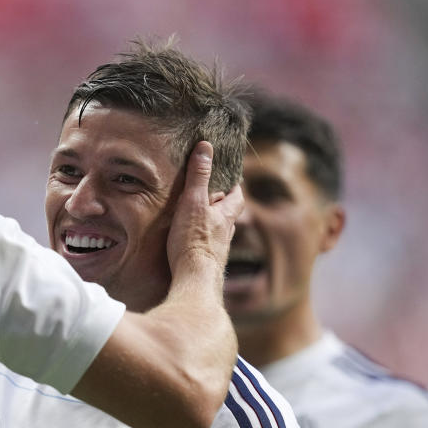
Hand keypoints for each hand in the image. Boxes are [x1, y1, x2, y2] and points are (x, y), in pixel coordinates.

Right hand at [167, 142, 243, 281]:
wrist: (195, 279)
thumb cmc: (194, 241)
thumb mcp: (193, 202)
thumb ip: (199, 176)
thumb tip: (205, 147)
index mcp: (226, 215)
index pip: (238, 196)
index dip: (235, 186)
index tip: (230, 177)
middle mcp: (225, 232)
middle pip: (228, 213)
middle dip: (221, 203)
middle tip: (210, 193)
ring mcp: (217, 249)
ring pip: (218, 230)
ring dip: (211, 222)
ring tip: (196, 215)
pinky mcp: (206, 262)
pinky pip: (206, 245)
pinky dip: (201, 239)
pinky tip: (190, 241)